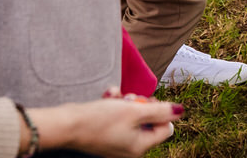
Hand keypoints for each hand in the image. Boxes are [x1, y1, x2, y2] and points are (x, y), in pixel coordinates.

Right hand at [33, 95, 182, 157]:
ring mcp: (117, 143)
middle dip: (140, 104)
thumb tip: (181, 111)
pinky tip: (107, 96)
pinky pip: (118, 118)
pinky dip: (114, 106)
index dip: (160, 111)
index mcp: (140, 147)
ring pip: (132, 116)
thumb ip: (160, 111)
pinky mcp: (105, 136)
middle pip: (149, 120)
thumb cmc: (99, 120)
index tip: (147, 102)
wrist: (65, 124)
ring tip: (115, 96)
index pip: (166, 128)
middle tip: (129, 98)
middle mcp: (130, 149)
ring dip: (125, 102)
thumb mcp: (134, 111)